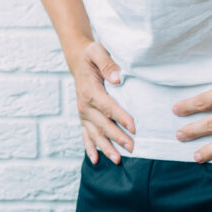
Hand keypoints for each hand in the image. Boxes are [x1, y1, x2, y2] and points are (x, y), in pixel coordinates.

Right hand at [63, 38, 135, 164]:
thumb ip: (107, 63)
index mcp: (90, 91)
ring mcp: (83, 113)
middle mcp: (84, 105)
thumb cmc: (91, 55)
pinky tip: (95, 160)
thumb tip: (117, 78)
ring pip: (95, 134)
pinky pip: (86, 135)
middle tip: (132, 147)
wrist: (77, 59)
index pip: (108, 107)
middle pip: (103, 124)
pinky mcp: (84, 117)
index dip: (121, 118)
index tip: (134, 127)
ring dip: (106, 147)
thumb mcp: (98, 51)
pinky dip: (90, 148)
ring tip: (118, 159)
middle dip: (117, 137)